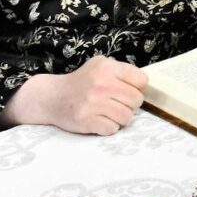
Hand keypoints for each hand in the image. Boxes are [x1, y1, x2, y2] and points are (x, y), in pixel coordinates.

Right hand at [4, 54, 147, 135]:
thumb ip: (122, 73)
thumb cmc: (82, 83)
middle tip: (114, 103)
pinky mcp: (87, 120)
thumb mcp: (100, 67)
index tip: (124, 90)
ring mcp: (93, 103)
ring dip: (119, 118)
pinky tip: (97, 120)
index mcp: (106, 67)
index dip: (136, 88)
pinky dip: (107, 127)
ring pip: (127, 117)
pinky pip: (113, 129)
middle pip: (137, 100)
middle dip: (129, 104)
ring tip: (106, 112)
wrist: (52, 97)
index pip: (141, 80)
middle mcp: (101, 83)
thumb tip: (145, 87)